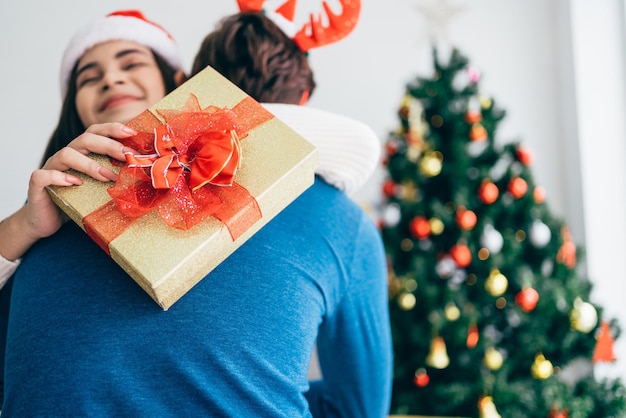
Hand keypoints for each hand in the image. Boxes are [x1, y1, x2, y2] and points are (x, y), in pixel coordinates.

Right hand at [0, 123, 137, 260]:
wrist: (48, 221)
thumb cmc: (78, 202)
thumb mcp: (100, 188)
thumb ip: (116, 178)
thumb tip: (147, 175)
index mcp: (82, 153)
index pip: (96, 132)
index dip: (112, 129)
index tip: (132, 133)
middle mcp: (66, 156)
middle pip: (85, 138)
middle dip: (108, 145)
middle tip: (127, 156)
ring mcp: (51, 168)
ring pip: (66, 154)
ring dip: (90, 164)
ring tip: (107, 176)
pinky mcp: (37, 184)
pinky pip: (43, 175)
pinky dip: (59, 176)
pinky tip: (75, 183)